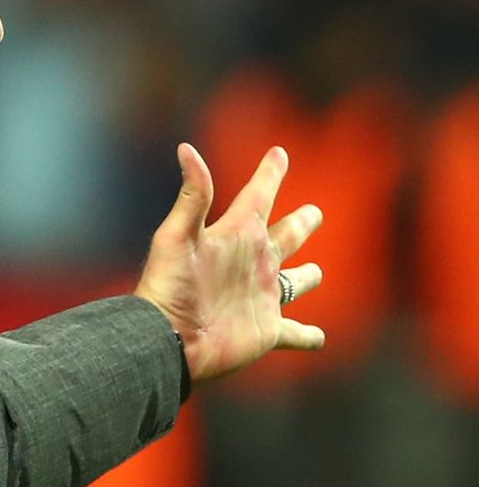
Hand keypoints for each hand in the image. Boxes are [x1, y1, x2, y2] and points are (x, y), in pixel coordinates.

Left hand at [134, 143, 324, 382]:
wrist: (166, 339)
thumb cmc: (169, 286)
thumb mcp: (177, 235)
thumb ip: (192, 195)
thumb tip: (186, 148)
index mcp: (234, 235)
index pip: (258, 196)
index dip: (269, 174)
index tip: (278, 153)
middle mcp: (251, 263)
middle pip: (284, 237)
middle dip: (300, 225)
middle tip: (314, 211)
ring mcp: (260, 297)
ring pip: (292, 283)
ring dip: (306, 278)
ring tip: (317, 273)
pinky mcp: (266, 331)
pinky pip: (295, 333)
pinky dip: (309, 337)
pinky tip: (319, 339)